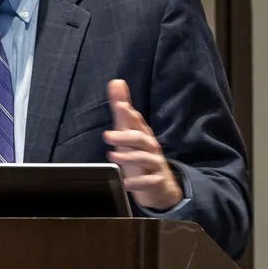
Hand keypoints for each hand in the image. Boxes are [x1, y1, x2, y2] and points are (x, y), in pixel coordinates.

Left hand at [104, 79, 183, 211]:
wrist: (161, 187)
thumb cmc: (140, 156)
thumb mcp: (129, 133)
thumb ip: (122, 110)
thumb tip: (116, 82)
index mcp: (142, 134)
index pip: (136, 120)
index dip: (128, 113)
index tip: (119, 105)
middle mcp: (150, 147)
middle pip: (141, 139)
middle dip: (125, 136)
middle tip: (106, 136)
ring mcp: (154, 164)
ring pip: (145, 158)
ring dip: (129, 157)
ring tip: (112, 157)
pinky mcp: (155, 181)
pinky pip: (148, 181)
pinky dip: (137, 182)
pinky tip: (125, 183)